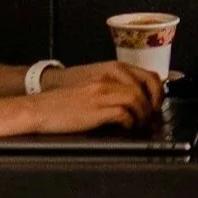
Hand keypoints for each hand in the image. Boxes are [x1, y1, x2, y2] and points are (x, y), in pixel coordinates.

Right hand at [26, 61, 162, 133]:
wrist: (40, 108)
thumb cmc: (65, 100)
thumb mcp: (92, 85)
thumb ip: (113, 87)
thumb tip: (136, 98)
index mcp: (110, 70)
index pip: (146, 75)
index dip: (157, 90)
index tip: (157, 103)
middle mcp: (108, 78)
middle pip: (145, 87)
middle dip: (153, 104)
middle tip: (151, 117)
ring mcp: (102, 93)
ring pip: (136, 99)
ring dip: (142, 114)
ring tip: (138, 124)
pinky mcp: (95, 109)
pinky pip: (123, 114)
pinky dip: (129, 122)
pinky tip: (125, 127)